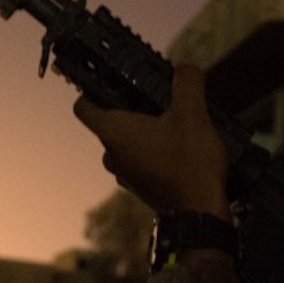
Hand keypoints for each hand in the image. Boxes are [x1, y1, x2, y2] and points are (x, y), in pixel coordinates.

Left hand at [73, 64, 229, 218]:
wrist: (200, 214)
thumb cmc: (190, 165)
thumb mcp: (193, 114)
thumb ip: (187, 83)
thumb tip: (184, 68)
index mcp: (114, 132)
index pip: (83, 106)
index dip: (91, 89)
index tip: (111, 81)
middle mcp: (112, 154)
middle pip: (111, 121)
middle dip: (133, 107)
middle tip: (160, 99)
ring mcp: (125, 173)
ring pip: (127, 141)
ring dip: (146, 130)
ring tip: (175, 124)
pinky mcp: (140, 186)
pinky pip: (139, 159)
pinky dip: (153, 150)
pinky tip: (179, 147)